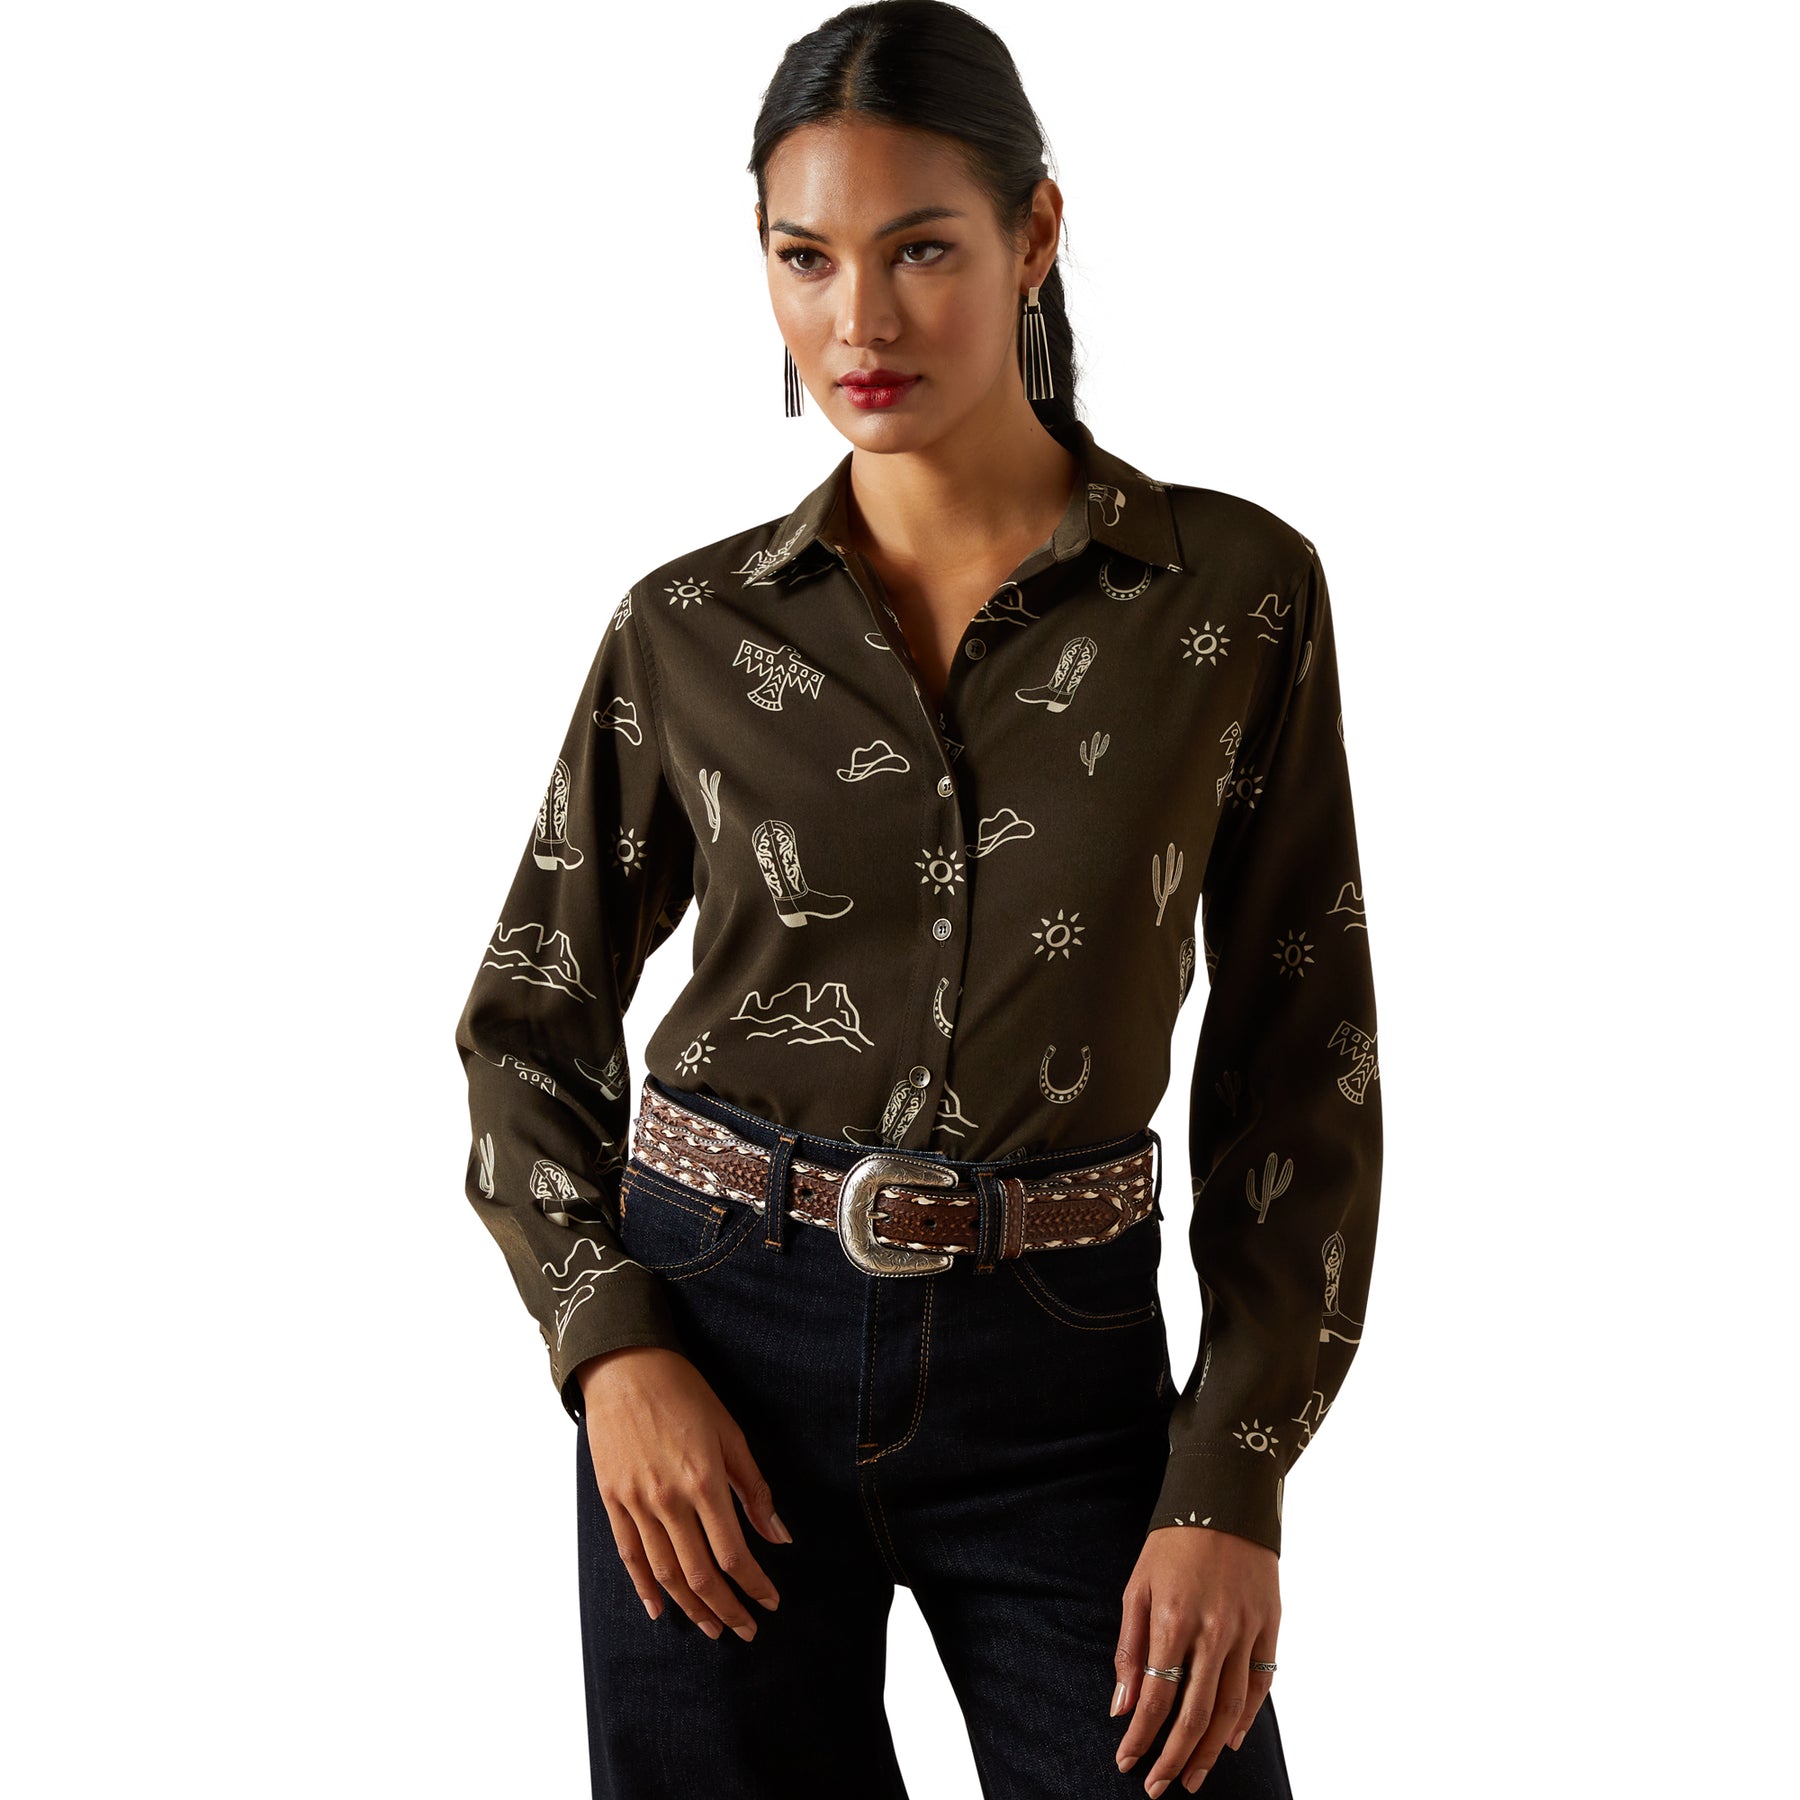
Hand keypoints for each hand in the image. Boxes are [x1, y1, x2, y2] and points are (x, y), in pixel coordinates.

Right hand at [575, 1344, 791, 1640]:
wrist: (625, 1366)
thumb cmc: (685, 1393)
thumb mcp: (730, 1433)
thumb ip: (753, 1489)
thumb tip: (780, 1536)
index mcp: (703, 1481)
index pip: (733, 1553)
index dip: (753, 1585)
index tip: (770, 1602)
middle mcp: (668, 1500)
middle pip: (699, 1574)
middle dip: (726, 1608)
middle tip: (745, 1629)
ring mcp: (636, 1502)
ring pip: (664, 1572)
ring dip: (690, 1606)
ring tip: (711, 1628)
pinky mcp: (612, 1500)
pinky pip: (630, 1554)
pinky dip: (644, 1587)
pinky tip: (660, 1610)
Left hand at [1110, 1524, 1278, 1793]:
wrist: (1226, 1499)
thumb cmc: (1173, 1543)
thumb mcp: (1138, 1586)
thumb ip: (1130, 1648)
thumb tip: (1122, 1705)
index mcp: (1173, 1619)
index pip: (1156, 1697)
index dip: (1141, 1737)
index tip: (1126, 1761)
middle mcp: (1212, 1631)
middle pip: (1195, 1714)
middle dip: (1174, 1758)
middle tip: (1158, 1787)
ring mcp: (1245, 1630)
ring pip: (1230, 1709)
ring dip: (1210, 1751)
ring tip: (1193, 1777)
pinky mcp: (1270, 1625)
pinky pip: (1260, 1684)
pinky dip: (1247, 1719)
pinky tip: (1229, 1741)